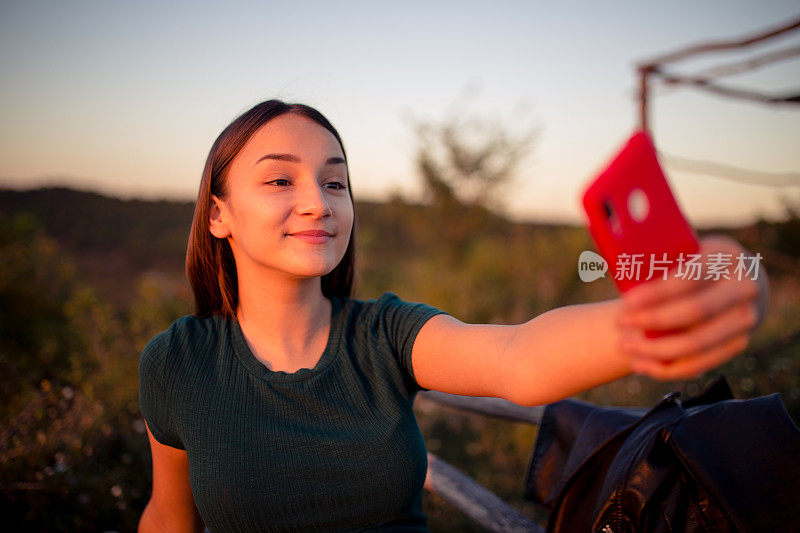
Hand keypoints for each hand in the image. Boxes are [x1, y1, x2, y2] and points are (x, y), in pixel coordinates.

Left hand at [618, 235, 767, 379]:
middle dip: (653, 320)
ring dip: (656, 349)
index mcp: (725, 255)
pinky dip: (668, 368)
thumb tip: (619, 270)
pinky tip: (641, 364)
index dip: (658, 291)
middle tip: (620, 322)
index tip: (627, 300)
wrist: (734, 280)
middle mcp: (744, 286)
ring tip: (625, 346)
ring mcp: (746, 318)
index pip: (691, 276)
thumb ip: (660, 258)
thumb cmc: (693, 263)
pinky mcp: (738, 343)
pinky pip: (701, 363)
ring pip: (698, 342)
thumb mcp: (684, 251)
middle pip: (696, 311)